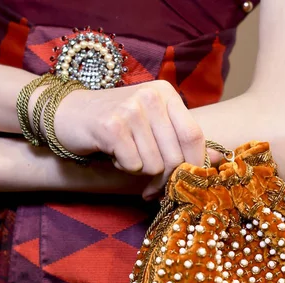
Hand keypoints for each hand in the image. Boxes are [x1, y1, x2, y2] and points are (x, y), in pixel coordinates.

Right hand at [54, 79, 205, 198]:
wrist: (67, 115)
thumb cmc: (114, 124)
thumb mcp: (151, 126)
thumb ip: (181, 139)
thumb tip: (218, 160)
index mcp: (166, 93)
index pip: (194, 136)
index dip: (193, 166)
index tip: (185, 184)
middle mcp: (150, 96)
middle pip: (176, 155)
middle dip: (165, 179)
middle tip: (150, 187)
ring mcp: (131, 109)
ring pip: (155, 164)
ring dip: (140, 173)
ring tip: (126, 159)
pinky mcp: (111, 126)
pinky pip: (133, 165)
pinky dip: (123, 168)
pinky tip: (113, 155)